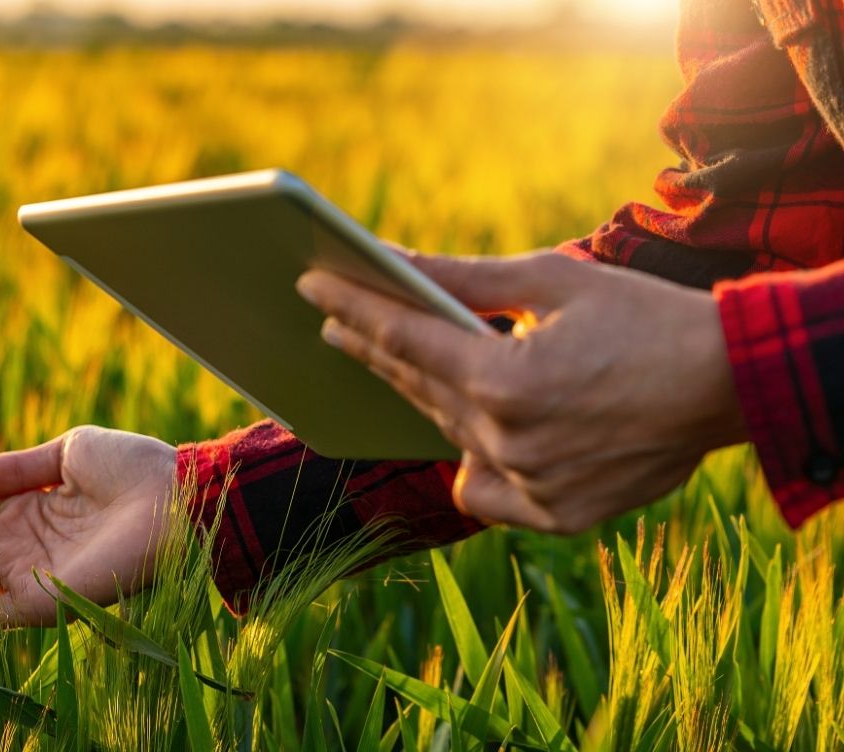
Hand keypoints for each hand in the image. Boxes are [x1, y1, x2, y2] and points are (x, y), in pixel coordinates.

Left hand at [296, 251, 748, 533]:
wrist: (732, 381)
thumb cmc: (644, 317)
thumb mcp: (553, 280)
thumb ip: (464, 280)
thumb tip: (394, 260)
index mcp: (504, 380)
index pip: (403, 339)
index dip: (352, 308)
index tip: (311, 287)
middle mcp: (508, 442)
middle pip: (415, 387)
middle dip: (371, 348)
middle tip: (335, 321)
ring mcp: (531, 487)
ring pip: (448, 436)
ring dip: (419, 398)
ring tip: (390, 364)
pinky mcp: (557, 516)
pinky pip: (485, 492)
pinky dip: (475, 465)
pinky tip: (469, 439)